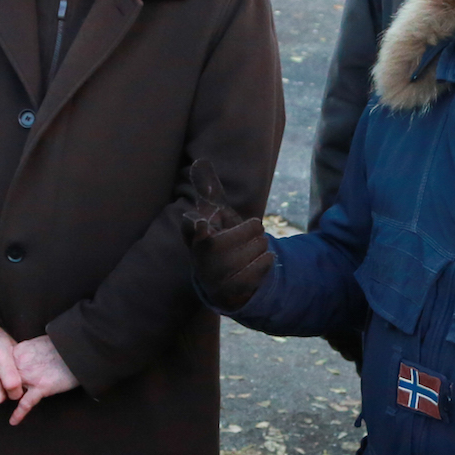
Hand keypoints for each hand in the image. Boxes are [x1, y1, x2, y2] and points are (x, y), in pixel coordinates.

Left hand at [8, 336, 79, 423]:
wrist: (79, 349)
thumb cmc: (61, 345)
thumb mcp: (38, 342)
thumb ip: (25, 351)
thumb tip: (19, 360)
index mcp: (19, 350)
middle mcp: (21, 363)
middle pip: (1, 379)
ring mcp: (30, 376)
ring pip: (11, 391)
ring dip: (7, 398)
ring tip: (0, 405)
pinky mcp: (42, 387)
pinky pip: (26, 403)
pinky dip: (19, 414)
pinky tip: (13, 421)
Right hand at [180, 158, 270, 309]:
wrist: (228, 280)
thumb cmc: (223, 240)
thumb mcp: (216, 214)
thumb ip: (209, 190)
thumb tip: (200, 161)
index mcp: (194, 235)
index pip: (191, 229)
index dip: (196, 227)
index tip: (201, 223)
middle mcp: (198, 258)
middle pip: (236, 237)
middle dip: (250, 232)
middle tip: (253, 232)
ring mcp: (212, 278)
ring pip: (247, 255)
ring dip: (259, 247)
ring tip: (257, 247)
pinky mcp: (227, 293)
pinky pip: (254, 273)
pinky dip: (264, 263)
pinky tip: (264, 259)